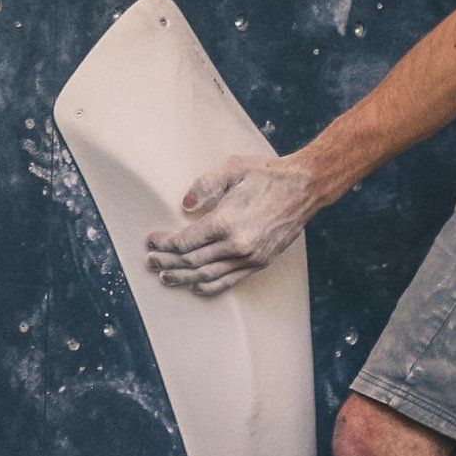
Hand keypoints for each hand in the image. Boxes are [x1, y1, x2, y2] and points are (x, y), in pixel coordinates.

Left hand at [144, 153, 315, 295]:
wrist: (304, 189)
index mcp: (226, 221)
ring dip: (183, 278)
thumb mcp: (234, 168)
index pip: (186, 241)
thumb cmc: (268, 175)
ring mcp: (249, 257)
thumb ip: (205, 184)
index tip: (151, 241)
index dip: (165, 243)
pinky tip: (195, 286)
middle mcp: (237, 244)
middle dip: (168, 262)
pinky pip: (230, 281)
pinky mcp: (259, 262)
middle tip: (150, 262)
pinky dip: (210, 287)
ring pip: (208, 275)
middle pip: (192, 261)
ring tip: (165, 277)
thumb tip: (185, 204)